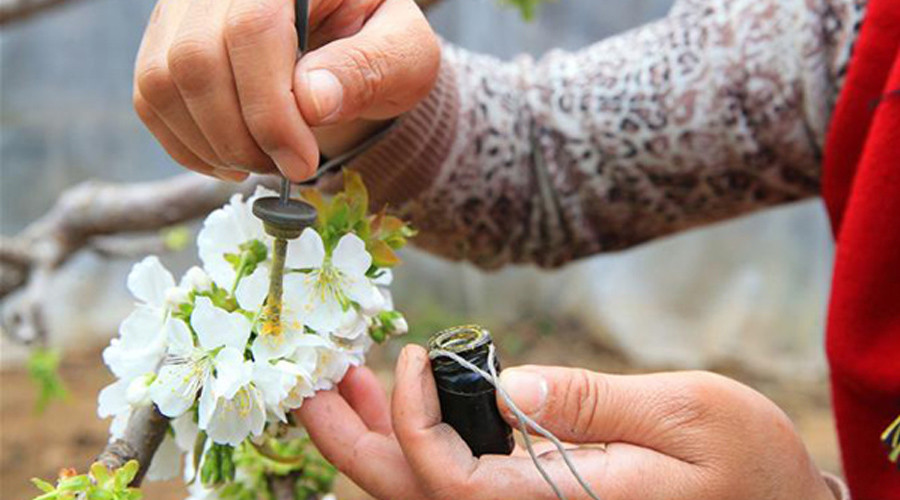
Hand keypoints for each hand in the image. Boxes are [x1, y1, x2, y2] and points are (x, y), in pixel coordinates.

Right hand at [133, 0, 438, 181]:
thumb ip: (367, 70)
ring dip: (212, 145)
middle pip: (196, 59)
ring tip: (264, 163)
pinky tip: (231, 159)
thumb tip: (310, 102)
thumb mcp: (403, 54)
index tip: (301, 162)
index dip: (270, 110)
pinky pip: (150, 97)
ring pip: (162, 82)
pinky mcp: (166, 37)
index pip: (252, 29)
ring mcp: (185, 4)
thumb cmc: (381, 45)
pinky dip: (187, 144)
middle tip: (286, 169)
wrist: (354, 41)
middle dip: (241, 136)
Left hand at [297, 345, 835, 499]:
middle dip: (353, 445)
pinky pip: (458, 485)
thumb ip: (596, 405)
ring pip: (428, 496)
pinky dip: (418, 444)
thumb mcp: (689, 416)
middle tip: (310, 387)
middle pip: (416, 499)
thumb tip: (508, 385)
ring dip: (376, 443)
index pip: (448, 485)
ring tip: (341, 388)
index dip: (412, 423)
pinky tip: (403, 405)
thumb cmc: (746, 465)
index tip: (413, 356)